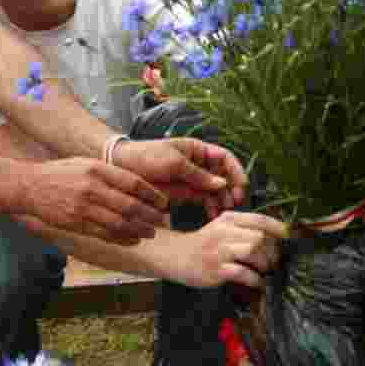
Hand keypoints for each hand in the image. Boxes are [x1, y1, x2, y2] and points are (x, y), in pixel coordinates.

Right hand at [16, 157, 168, 245]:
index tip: (163, 202)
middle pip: (130, 205)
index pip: (133, 183)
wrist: (30, 186)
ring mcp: (83, 207)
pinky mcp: (76, 223)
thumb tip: (137, 185)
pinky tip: (133, 240)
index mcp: (97, 169)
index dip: (152, 194)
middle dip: (151, 216)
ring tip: (151, 232)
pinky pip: (105, 234)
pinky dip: (123, 238)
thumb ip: (109, 173)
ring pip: (120, 223)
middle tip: (163, 221)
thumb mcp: (85, 163)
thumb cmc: (60, 173)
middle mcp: (92, 187)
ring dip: (140, 230)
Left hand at [112, 138, 249, 217]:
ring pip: (217, 190)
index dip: (236, 171)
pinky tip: (213, 216)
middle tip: (234, 203)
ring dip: (223, 200)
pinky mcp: (185, 193)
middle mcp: (199, 164)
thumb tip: (222, 183)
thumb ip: (197, 174)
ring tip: (224, 212)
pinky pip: (204, 200)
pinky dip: (211, 207)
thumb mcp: (173, 162)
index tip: (241, 186)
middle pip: (224, 175)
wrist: (123, 168)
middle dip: (232, 188)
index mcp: (198, 149)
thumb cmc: (147, 157)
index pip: (225, 157)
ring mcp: (193, 179)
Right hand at [168, 212, 287, 288]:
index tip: (289, 237)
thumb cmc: (204, 244)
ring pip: (253, 250)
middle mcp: (224, 231)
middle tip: (273, 261)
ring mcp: (219, 250)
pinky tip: (257, 283)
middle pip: (259, 237)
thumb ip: (243, 229)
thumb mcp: (221, 227)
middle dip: (271, 251)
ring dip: (264, 264)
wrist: (176, 255)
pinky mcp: (216, 269)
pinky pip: (243, 273)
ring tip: (263, 270)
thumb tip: (274, 238)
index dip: (278, 228)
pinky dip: (255, 280)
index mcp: (228, 219)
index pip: (259, 219)